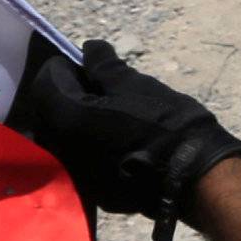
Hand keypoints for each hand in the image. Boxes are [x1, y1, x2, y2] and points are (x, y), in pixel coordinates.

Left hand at [21, 42, 240, 240]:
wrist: (195, 177)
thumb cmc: (167, 124)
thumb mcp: (137, 86)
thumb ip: (105, 66)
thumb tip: (89, 48)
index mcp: (69, 118)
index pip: (45, 83)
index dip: (62, 67)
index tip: (85, 63)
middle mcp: (62, 150)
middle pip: (49, 114)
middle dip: (68, 94)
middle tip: (98, 85)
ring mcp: (77, 175)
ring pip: (64, 140)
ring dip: (78, 122)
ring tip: (109, 114)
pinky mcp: (94, 192)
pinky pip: (81, 161)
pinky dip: (91, 146)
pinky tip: (117, 143)